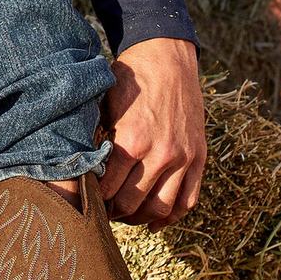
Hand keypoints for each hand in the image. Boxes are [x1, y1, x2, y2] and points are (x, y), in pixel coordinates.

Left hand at [98, 38, 205, 230]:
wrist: (167, 56)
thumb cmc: (129, 79)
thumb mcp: (104, 106)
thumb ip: (97, 140)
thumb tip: (81, 171)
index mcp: (131, 142)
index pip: (106, 190)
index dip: (93, 201)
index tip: (85, 202)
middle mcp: (160, 154)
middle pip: (132, 203)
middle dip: (113, 213)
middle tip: (101, 213)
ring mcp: (183, 158)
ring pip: (161, 207)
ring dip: (140, 218)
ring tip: (125, 216)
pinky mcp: (199, 157)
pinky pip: (188, 199)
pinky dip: (172, 217)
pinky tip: (155, 222)